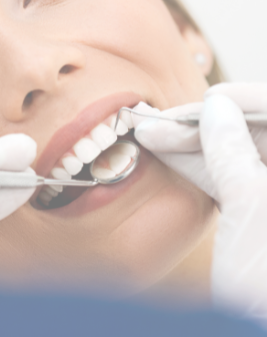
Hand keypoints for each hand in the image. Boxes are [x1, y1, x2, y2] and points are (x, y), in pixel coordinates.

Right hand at [134, 91, 266, 321]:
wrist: (255, 335)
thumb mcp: (249, 209)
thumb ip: (231, 152)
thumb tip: (215, 110)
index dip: (247, 101)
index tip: (209, 99)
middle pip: (257, 132)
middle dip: (206, 125)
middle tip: (162, 123)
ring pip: (240, 154)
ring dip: (195, 144)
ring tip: (155, 137)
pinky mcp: (261, 214)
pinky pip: (232, 178)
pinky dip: (201, 166)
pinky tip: (170, 154)